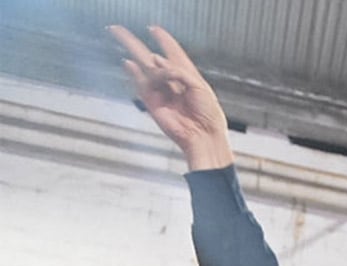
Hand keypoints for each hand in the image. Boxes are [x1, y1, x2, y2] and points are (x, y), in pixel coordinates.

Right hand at [108, 26, 234, 170]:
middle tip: (118, 30)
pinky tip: (128, 63)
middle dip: (134, 43)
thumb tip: (157, 61)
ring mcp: (160, 91)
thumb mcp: (199, 85)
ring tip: (145, 58)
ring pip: (145, 69)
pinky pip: (141, 83)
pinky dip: (135, 72)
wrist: (203, 135)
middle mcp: (172, 83)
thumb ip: (179, 71)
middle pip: (150, 58)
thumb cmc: (208, 114)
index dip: (163, 40)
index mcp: (188, 77)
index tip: (154, 29)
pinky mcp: (152, 102)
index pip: (173, 54)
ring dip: (145, 60)